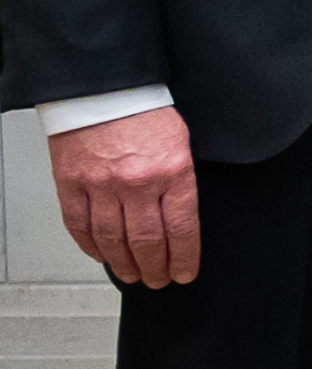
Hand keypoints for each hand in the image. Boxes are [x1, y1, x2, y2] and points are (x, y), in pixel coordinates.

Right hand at [50, 106, 197, 288]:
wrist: (102, 88)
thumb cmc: (145, 111)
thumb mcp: (181, 143)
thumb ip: (180, 181)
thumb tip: (180, 219)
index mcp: (172, 171)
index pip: (182, 228)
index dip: (183, 258)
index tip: (184, 273)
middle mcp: (136, 182)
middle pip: (147, 241)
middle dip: (155, 267)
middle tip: (158, 280)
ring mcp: (100, 185)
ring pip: (112, 240)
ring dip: (124, 264)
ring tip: (133, 275)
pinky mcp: (70, 183)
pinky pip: (79, 226)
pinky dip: (91, 246)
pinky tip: (102, 255)